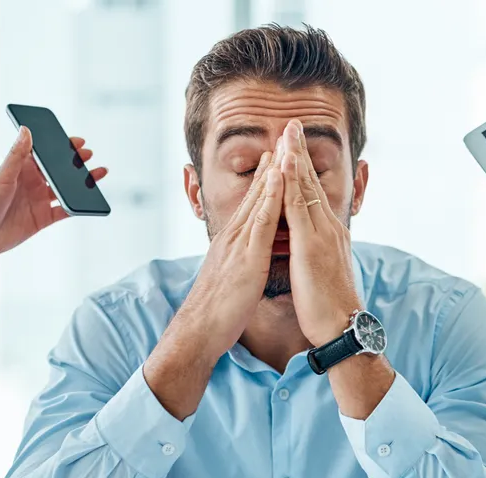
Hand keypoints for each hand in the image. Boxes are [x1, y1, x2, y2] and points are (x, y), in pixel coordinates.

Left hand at [0, 127, 108, 260]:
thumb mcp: (3, 176)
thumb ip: (17, 155)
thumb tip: (26, 130)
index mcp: (21, 170)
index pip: (44, 154)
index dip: (60, 148)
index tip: (75, 142)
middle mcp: (32, 184)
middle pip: (58, 171)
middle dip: (74, 163)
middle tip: (88, 155)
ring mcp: (38, 201)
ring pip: (65, 189)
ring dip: (81, 183)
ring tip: (97, 174)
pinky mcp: (42, 219)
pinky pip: (65, 211)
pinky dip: (76, 206)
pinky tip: (87, 201)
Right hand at [173, 149, 284, 358]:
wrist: (200, 331)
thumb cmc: (218, 311)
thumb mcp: (233, 277)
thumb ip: (242, 261)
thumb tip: (250, 256)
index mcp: (233, 241)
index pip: (254, 203)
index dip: (266, 179)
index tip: (278, 156)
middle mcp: (234, 236)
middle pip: (256, 193)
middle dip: (271, 166)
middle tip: (284, 138)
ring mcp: (239, 243)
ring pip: (259, 200)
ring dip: (273, 172)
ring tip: (285, 146)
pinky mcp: (246, 257)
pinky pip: (261, 221)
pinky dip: (270, 197)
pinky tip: (280, 179)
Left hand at [279, 120, 361, 345]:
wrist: (342, 329)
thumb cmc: (330, 308)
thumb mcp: (323, 272)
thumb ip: (316, 253)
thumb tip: (308, 246)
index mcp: (328, 234)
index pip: (312, 194)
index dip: (302, 168)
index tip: (294, 145)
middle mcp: (328, 228)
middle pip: (311, 183)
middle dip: (301, 152)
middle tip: (293, 123)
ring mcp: (322, 234)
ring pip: (306, 188)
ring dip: (296, 158)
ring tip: (289, 132)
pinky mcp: (312, 245)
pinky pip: (299, 207)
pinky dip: (291, 183)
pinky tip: (285, 164)